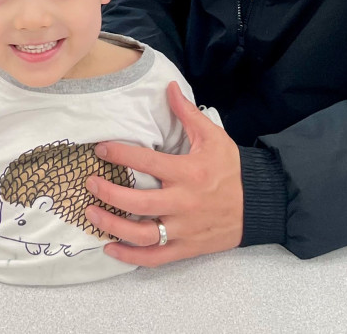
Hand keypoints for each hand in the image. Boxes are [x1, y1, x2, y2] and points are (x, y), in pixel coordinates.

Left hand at [84, 81, 242, 265]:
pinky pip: (154, 258)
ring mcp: (183, 229)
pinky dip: (130, 257)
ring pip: (143, 234)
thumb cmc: (231, 169)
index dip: (120, 155)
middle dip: (109, 193)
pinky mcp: (186, 249)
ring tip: (91, 213)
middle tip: (89, 183)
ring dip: (113, 226)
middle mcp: (183, 203)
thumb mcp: (213, 136)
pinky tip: (109, 248)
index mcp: (188, 173)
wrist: (257, 205)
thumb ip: (187, 113)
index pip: (148, 163)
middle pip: (139, 203)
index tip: (100, 149)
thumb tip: (169, 87)